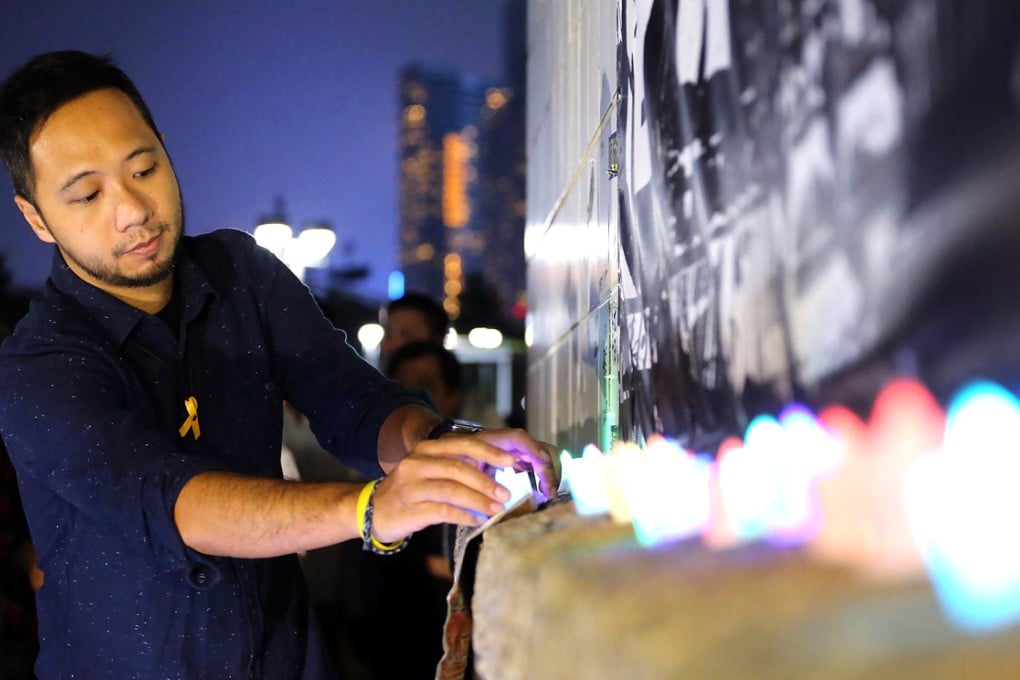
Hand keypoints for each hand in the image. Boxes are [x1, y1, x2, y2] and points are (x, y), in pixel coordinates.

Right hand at [368, 428, 559, 542]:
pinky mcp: (409, 508)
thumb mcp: (430, 471)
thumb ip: (456, 467)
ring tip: (496, 510)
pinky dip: (463, 515)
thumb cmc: (411, 491)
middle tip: (505, 494)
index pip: (462, 445)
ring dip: (478, 500)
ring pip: (451, 489)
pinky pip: (442, 511)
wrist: (372, 510)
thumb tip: (496, 472)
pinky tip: (476, 520)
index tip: (510, 461)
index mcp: (426, 449)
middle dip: (486, 481)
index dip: (488, 452)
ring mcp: (411, 486)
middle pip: (458, 467)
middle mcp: (417, 463)